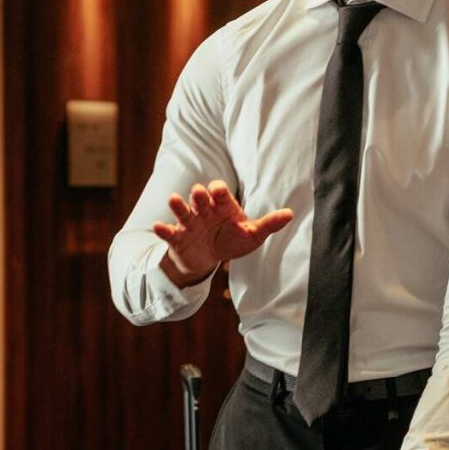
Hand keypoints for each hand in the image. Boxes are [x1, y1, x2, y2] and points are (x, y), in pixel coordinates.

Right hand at [152, 180, 293, 286]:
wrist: (208, 258)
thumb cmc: (231, 240)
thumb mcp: (251, 234)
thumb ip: (269, 224)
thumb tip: (290, 214)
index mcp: (222, 206)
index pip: (220, 193)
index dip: (218, 190)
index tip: (217, 191)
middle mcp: (204, 210)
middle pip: (200, 198)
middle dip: (199, 195)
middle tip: (199, 194)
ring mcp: (189, 223)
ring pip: (183, 210)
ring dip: (178, 205)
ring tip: (173, 200)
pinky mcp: (178, 237)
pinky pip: (169, 232)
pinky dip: (163, 229)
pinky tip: (158, 227)